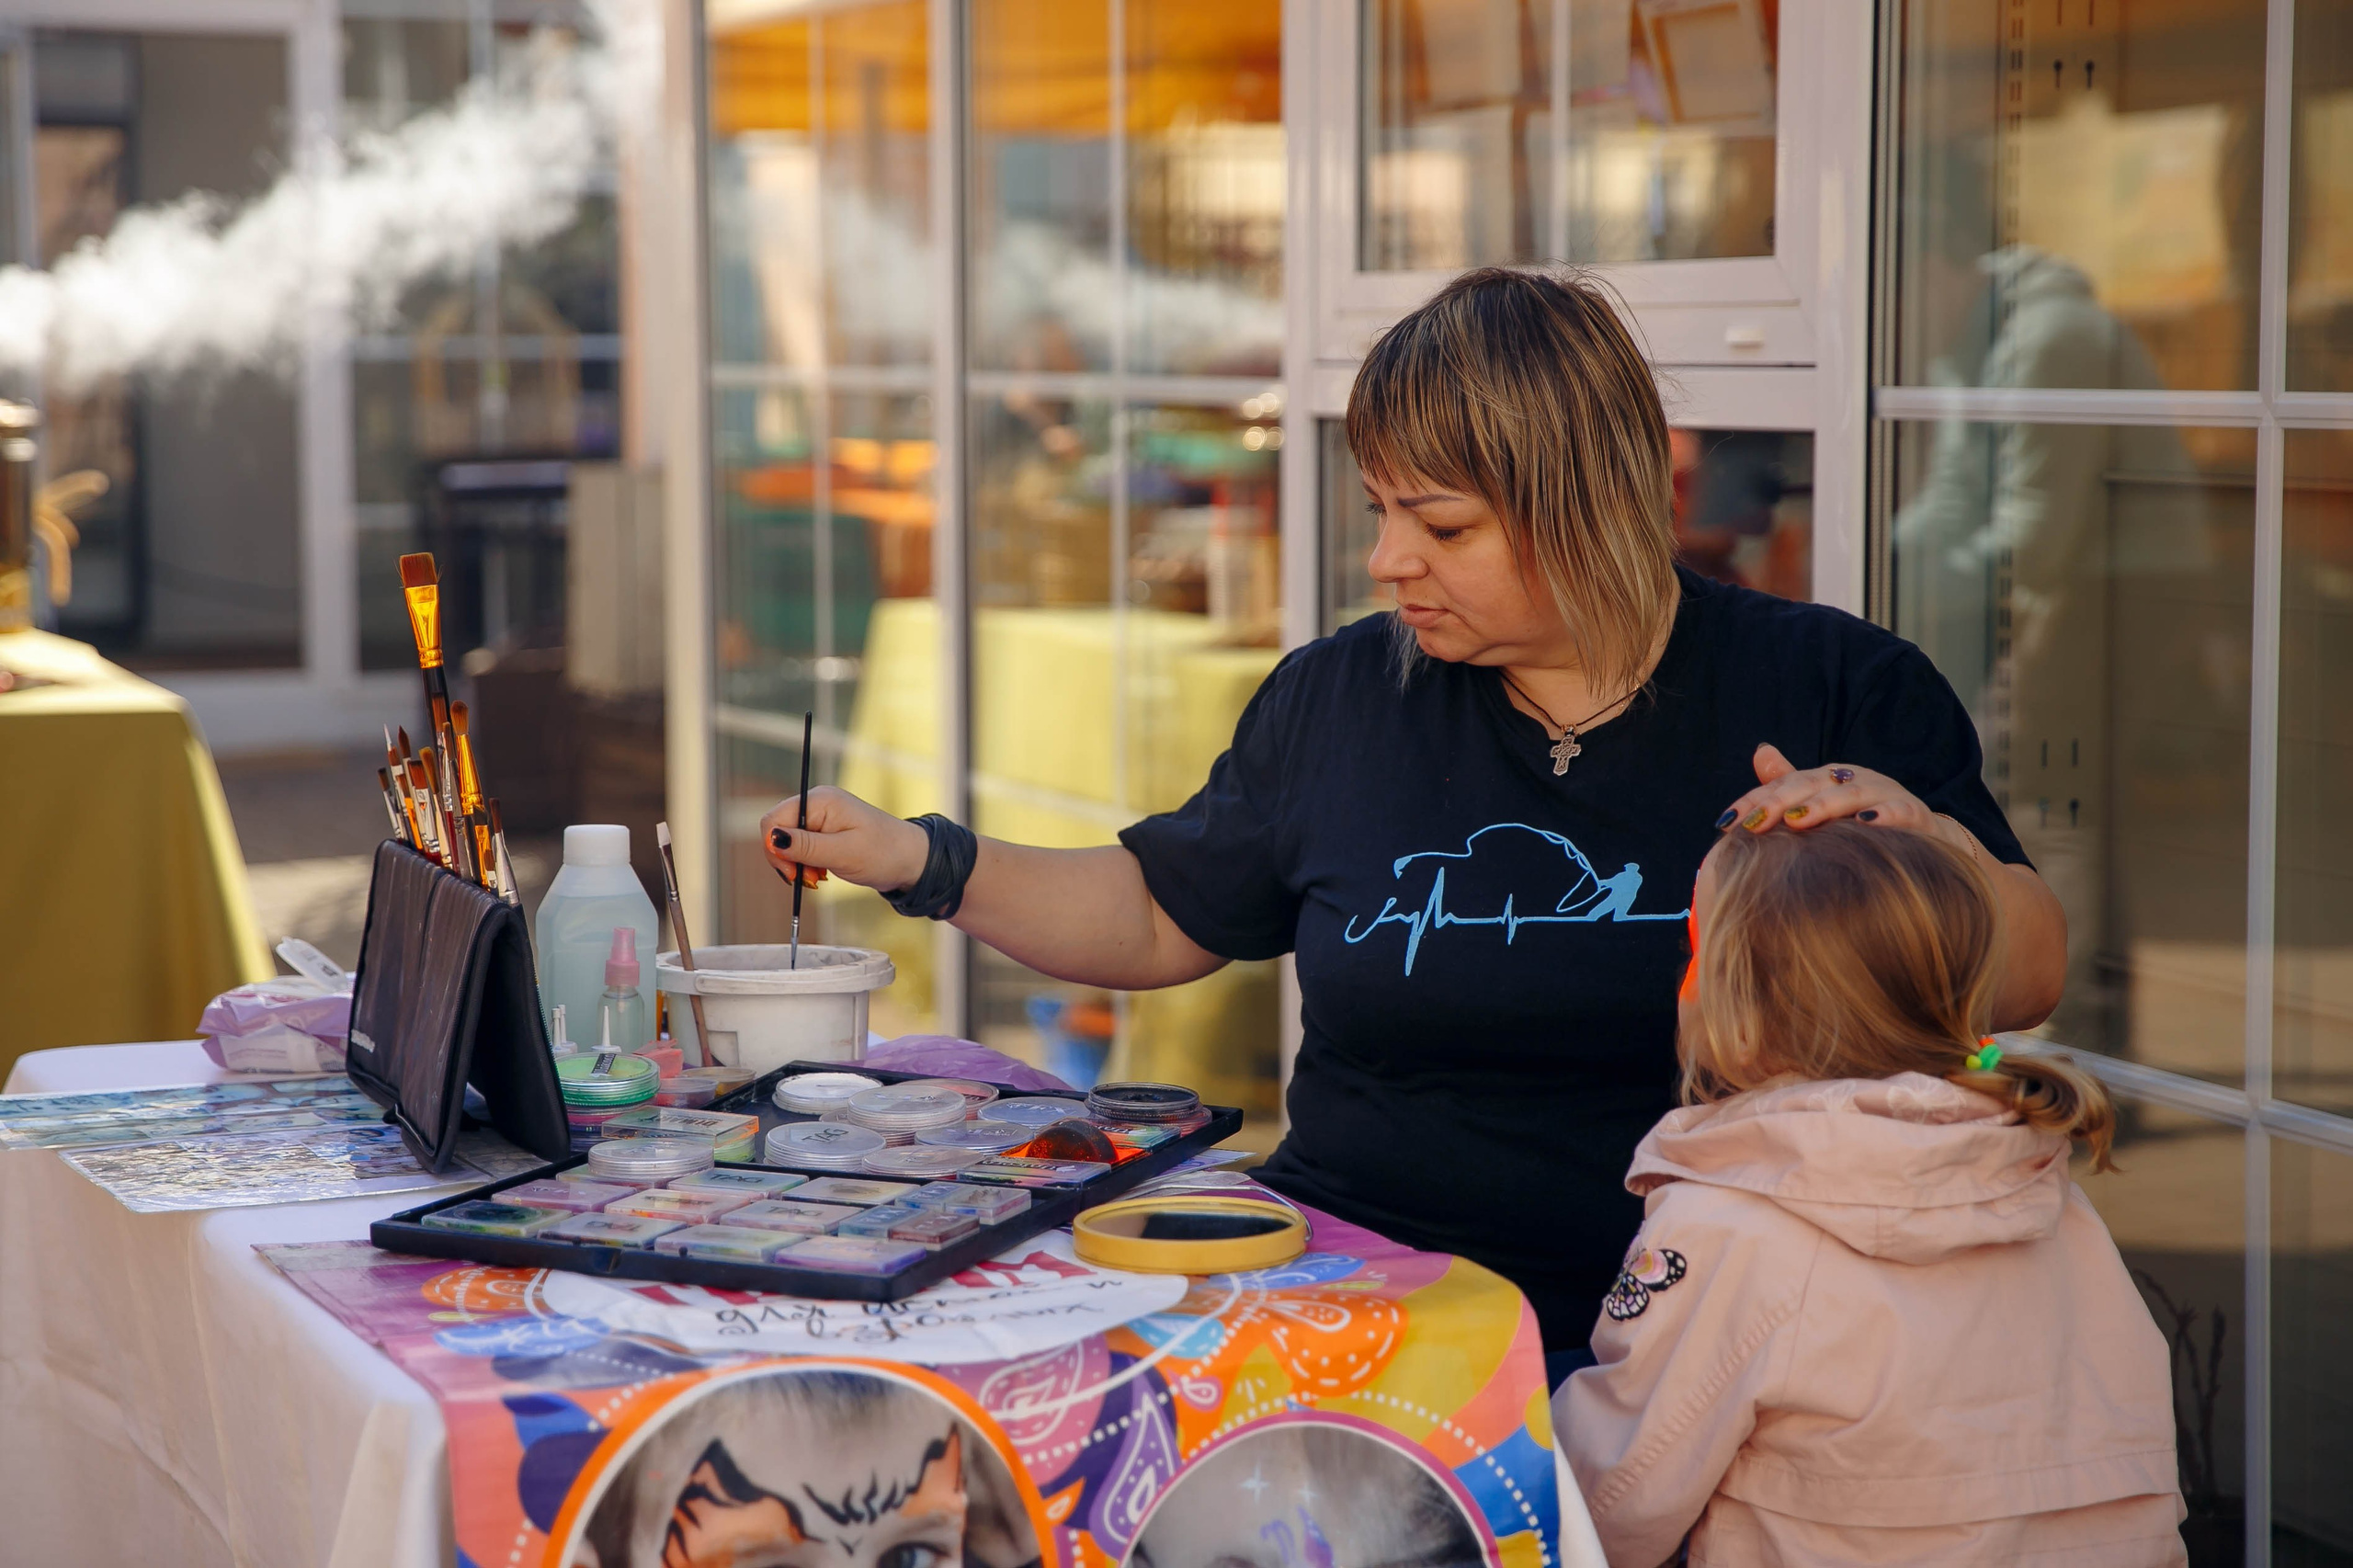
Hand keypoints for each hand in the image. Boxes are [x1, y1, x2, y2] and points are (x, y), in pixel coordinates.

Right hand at [758, 786, 930, 891]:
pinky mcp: (824, 831)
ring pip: (786, 841)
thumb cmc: (883, 853)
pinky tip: (822, 872)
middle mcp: (817, 803)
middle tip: (810, 879)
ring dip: (797, 864)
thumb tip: (773, 838)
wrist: (910, 859)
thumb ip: (805, 846)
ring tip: (820, 877)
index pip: (773, 819)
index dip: (774, 848)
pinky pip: (800, 846)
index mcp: (820, 800)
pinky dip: (806, 863)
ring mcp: (820, 817)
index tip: (793, 874)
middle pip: (777, 830)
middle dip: (786, 858)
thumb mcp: (843, 853)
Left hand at [1717, 743, 1936, 834]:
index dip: (1754, 802)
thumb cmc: (1862, 821)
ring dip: (1823, 807)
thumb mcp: (1824, 801)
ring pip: (1850, 796)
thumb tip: (1760, 752)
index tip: (1726, 824)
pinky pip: (1899, 812)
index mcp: (1827, 777)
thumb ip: (1791, 784)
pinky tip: (1866, 826)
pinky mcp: (1914, 813)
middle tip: (1754, 824)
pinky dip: (1884, 817)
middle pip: (1810, 786)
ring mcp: (1885, 793)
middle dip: (1779, 803)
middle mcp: (1853, 778)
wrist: (1925, 838)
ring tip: (1798, 822)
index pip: (1782, 785)